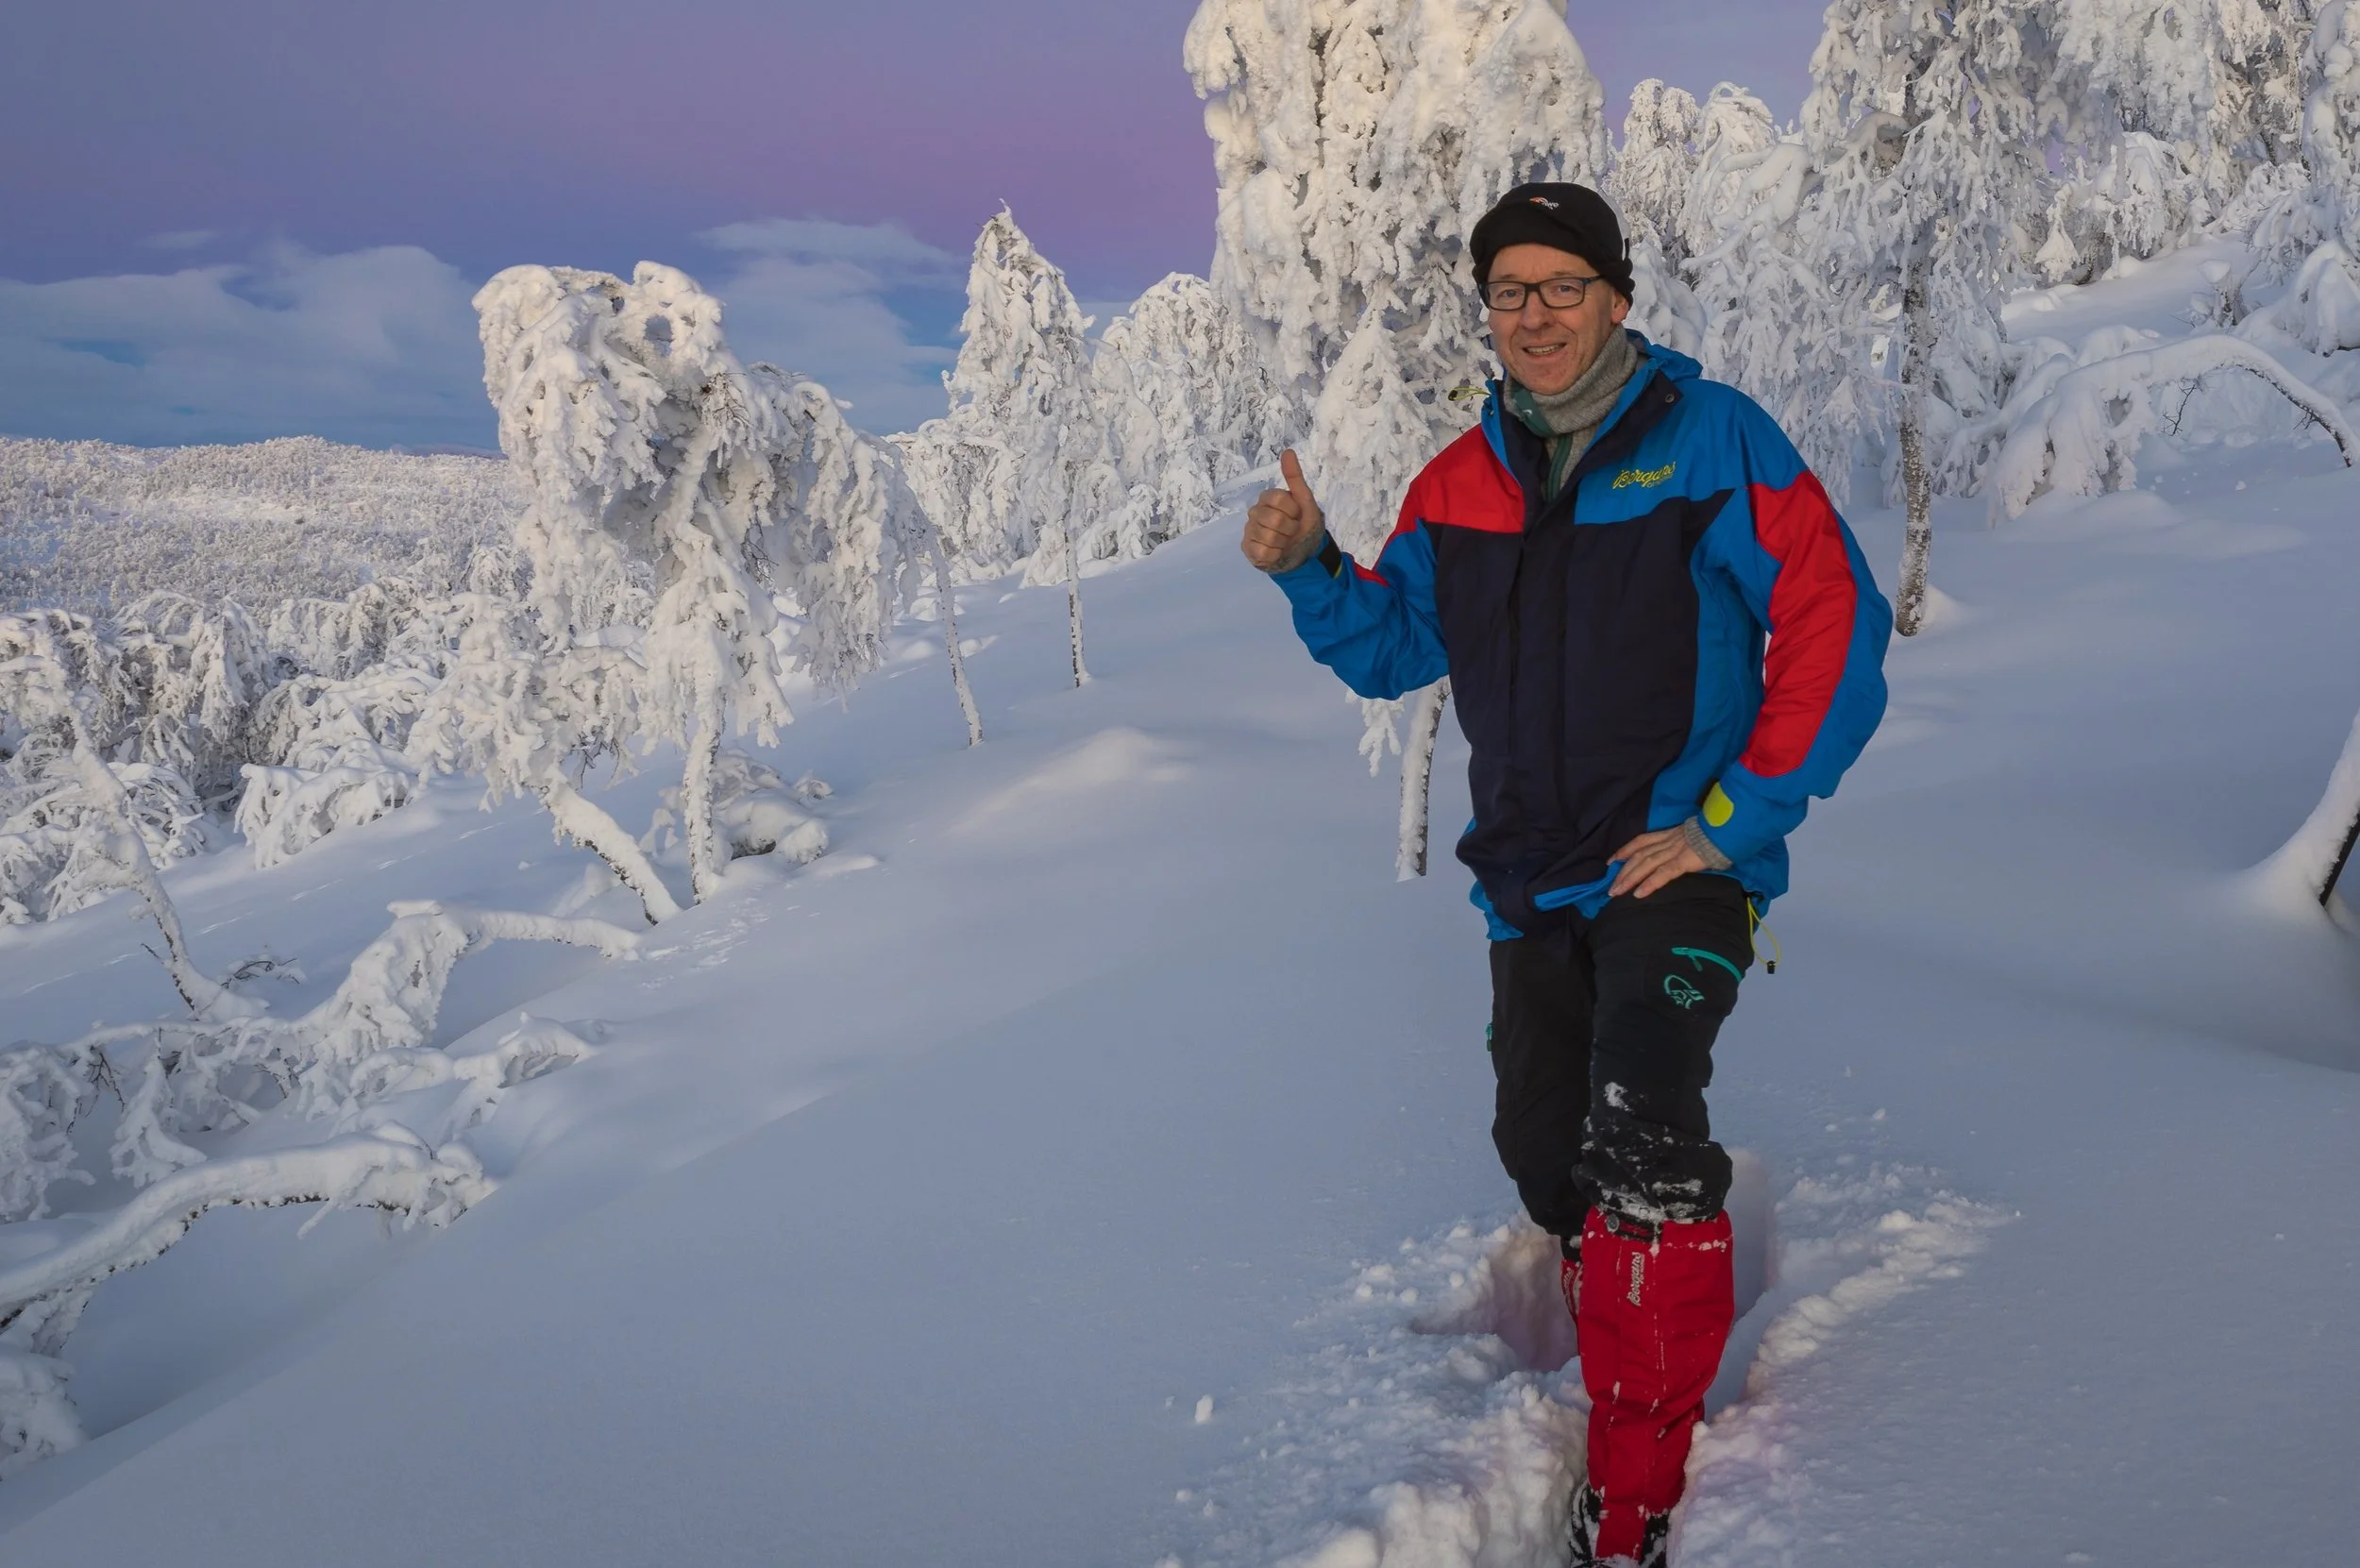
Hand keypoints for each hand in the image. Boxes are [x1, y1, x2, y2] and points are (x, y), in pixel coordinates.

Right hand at [1242, 449, 1325, 573]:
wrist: (1304, 553)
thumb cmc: (1304, 525)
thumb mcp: (1306, 501)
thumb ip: (1295, 477)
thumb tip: (1288, 451)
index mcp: (1268, 497)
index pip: (1277, 498)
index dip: (1292, 510)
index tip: (1297, 515)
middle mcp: (1255, 512)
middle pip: (1273, 519)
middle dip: (1290, 528)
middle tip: (1293, 531)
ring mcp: (1249, 530)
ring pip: (1267, 537)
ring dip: (1283, 543)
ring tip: (1285, 542)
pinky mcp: (1247, 548)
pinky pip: (1262, 552)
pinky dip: (1275, 555)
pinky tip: (1277, 552)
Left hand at [1608, 826, 1707, 899]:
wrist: (1727, 829)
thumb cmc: (1713, 834)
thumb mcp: (1691, 835)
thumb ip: (1680, 843)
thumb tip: (1675, 855)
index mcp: (1669, 834)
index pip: (1641, 841)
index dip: (1625, 850)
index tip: (1612, 861)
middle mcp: (1667, 841)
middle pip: (1639, 856)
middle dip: (1623, 871)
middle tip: (1610, 887)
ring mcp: (1674, 850)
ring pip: (1646, 864)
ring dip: (1629, 879)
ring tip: (1617, 892)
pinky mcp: (1684, 861)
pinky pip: (1664, 873)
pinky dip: (1650, 883)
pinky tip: (1639, 894)